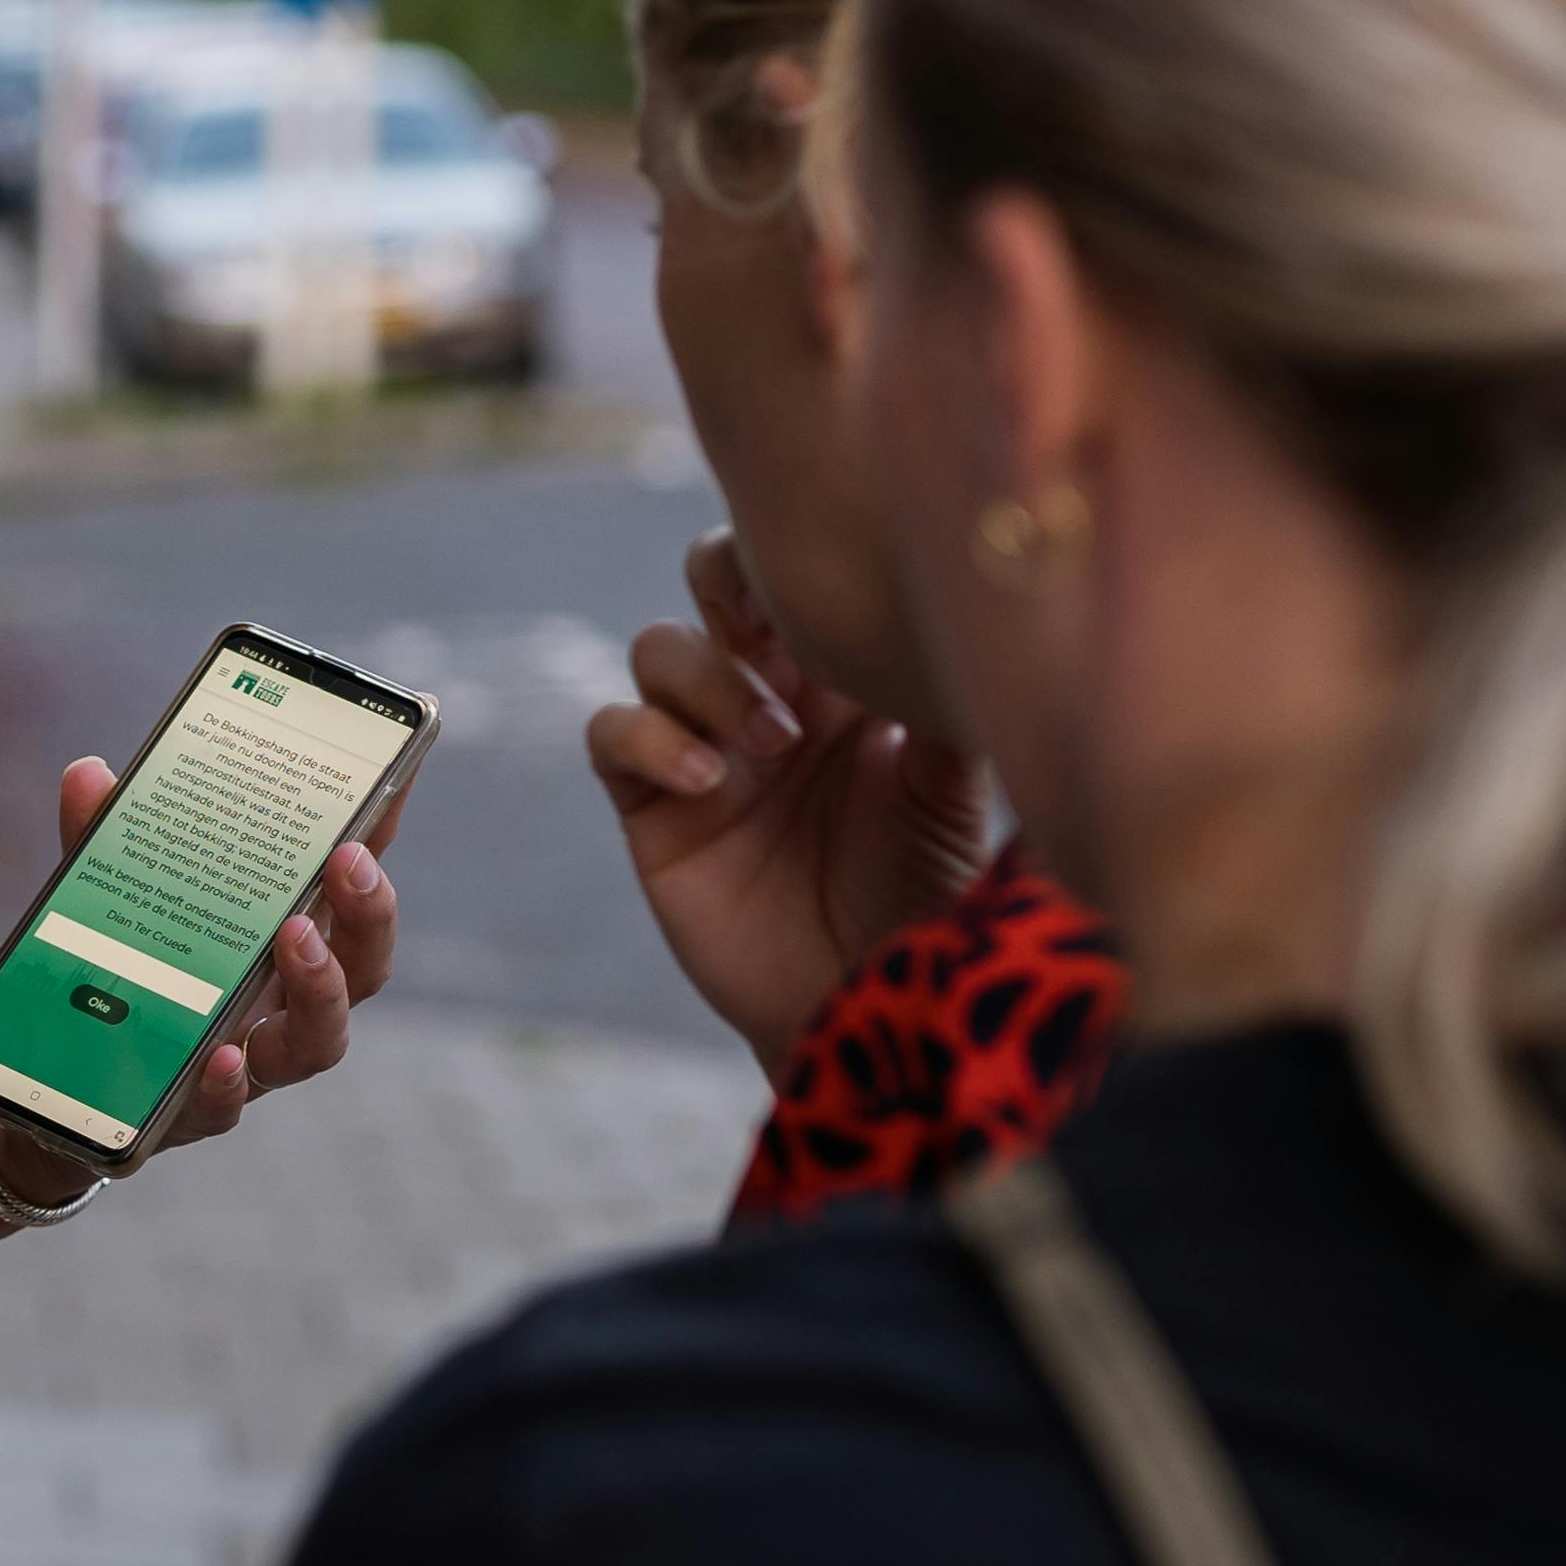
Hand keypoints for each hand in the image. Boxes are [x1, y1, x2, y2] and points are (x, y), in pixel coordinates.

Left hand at [51, 751, 402, 1164]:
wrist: (64, 1084)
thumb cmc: (122, 973)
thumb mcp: (110, 896)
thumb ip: (102, 839)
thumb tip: (88, 774)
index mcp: (277, 933)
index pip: (346, 879)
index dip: (378, 829)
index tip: (393, 776)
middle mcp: (283, 996)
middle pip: (364, 961)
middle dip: (370, 910)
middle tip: (349, 861)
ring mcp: (251, 1057)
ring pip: (321, 1040)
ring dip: (322, 989)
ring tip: (295, 941)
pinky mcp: (200, 1108)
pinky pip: (229, 1105)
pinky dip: (228, 1083)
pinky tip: (220, 1057)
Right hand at [584, 526, 997, 1067]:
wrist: (863, 1006)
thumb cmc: (923, 901)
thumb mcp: (952, 799)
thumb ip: (943, 711)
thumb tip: (944, 630)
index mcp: (840, 675)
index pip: (793, 578)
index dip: (788, 559)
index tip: (820, 584)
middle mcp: (766, 694)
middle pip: (709, 580)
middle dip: (724, 575)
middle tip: (766, 622)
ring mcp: (703, 746)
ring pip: (658, 649)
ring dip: (708, 678)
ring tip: (774, 743)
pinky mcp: (653, 806)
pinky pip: (612, 732)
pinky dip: (649, 738)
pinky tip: (709, 779)